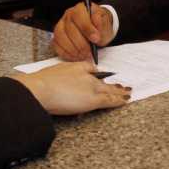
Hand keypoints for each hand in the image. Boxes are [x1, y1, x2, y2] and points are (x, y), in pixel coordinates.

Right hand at [10, 61, 130, 115]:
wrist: (41, 89)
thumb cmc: (42, 83)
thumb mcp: (54, 72)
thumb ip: (64, 74)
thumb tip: (70, 79)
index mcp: (77, 67)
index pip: (91, 69)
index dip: (98, 75)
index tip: (102, 78)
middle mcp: (87, 76)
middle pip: (103, 80)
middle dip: (114, 85)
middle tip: (124, 87)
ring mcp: (91, 88)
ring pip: (109, 90)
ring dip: (119, 92)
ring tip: (127, 94)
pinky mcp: (93, 100)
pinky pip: (110, 100)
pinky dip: (119, 101)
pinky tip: (124, 101)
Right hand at [52, 3, 115, 60]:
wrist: (97, 31)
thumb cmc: (100, 26)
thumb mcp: (106, 23)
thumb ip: (102, 23)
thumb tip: (96, 24)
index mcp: (80, 9)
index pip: (79, 16)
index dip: (87, 29)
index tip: (96, 39)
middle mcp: (68, 16)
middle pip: (70, 29)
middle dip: (81, 44)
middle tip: (90, 52)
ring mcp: (60, 26)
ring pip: (61, 38)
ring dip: (73, 50)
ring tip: (84, 56)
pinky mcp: (57, 37)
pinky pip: (57, 46)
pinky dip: (66, 54)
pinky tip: (76, 57)